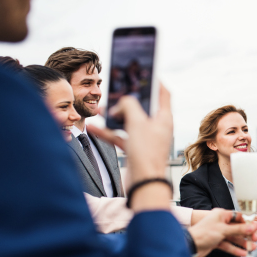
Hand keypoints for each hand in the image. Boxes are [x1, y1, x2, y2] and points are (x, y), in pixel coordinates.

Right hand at [88, 84, 172, 211]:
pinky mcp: (135, 149)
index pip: (163, 94)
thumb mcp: (136, 122)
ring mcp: (146, 138)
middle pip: (142, 106)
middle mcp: (157, 127)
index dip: (155, 81)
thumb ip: (129, 105)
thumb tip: (123, 100)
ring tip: (99, 109)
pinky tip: (93, 128)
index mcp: (164, 118)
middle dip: (126, 99)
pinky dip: (108, 132)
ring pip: (128, 121)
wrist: (144, 185)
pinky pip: (120, 136)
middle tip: (114, 90)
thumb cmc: (146, 154)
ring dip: (114, 115)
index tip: (145, 71)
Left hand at [188, 209, 256, 256]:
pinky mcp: (216, 241)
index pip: (238, 217)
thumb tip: (251, 227)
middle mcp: (220, 222)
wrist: (190, 245)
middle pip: (237, 228)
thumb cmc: (203, 233)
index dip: (247, 222)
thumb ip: (239, 229)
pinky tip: (242, 253)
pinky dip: (234, 249)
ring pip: (233, 237)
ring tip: (251, 248)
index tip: (255, 228)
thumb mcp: (223, 230)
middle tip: (255, 239)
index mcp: (221, 215)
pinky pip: (228, 245)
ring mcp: (218, 232)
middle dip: (246, 234)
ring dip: (242, 243)